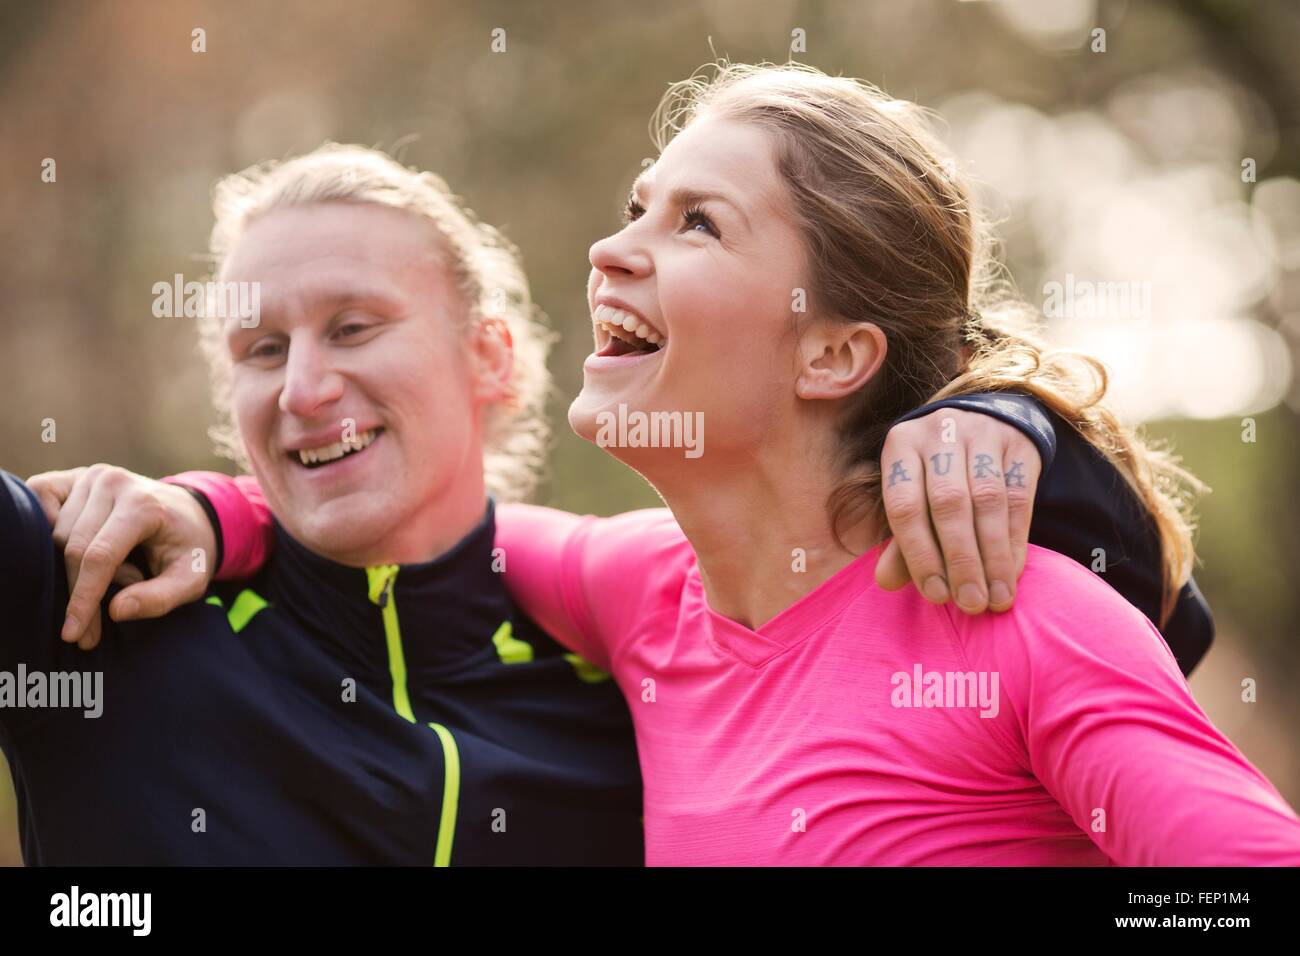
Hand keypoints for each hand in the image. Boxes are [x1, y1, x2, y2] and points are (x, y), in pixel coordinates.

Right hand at [26, 465, 217, 649]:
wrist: (189, 514)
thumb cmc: (189, 549)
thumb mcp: (193, 578)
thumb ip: (161, 598)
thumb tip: (116, 611)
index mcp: (144, 504)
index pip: (100, 556)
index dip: (84, 597)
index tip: (73, 633)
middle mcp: (112, 482)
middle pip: (74, 548)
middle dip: (80, 592)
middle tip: (96, 625)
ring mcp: (90, 476)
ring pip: (57, 535)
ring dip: (79, 564)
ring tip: (119, 571)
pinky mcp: (72, 478)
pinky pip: (40, 505)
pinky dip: (48, 533)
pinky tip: (76, 550)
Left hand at [876, 408, 1040, 612]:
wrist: (984, 418)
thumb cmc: (938, 472)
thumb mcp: (914, 496)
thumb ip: (903, 540)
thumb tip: (885, 583)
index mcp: (901, 444)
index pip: (905, 505)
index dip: (919, 554)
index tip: (936, 596)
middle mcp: (939, 432)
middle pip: (948, 503)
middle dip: (960, 560)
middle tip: (970, 603)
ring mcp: (982, 432)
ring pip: (988, 500)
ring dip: (993, 557)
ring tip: (995, 598)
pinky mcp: (1018, 442)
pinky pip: (1019, 496)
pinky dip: (1015, 540)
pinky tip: (1012, 573)